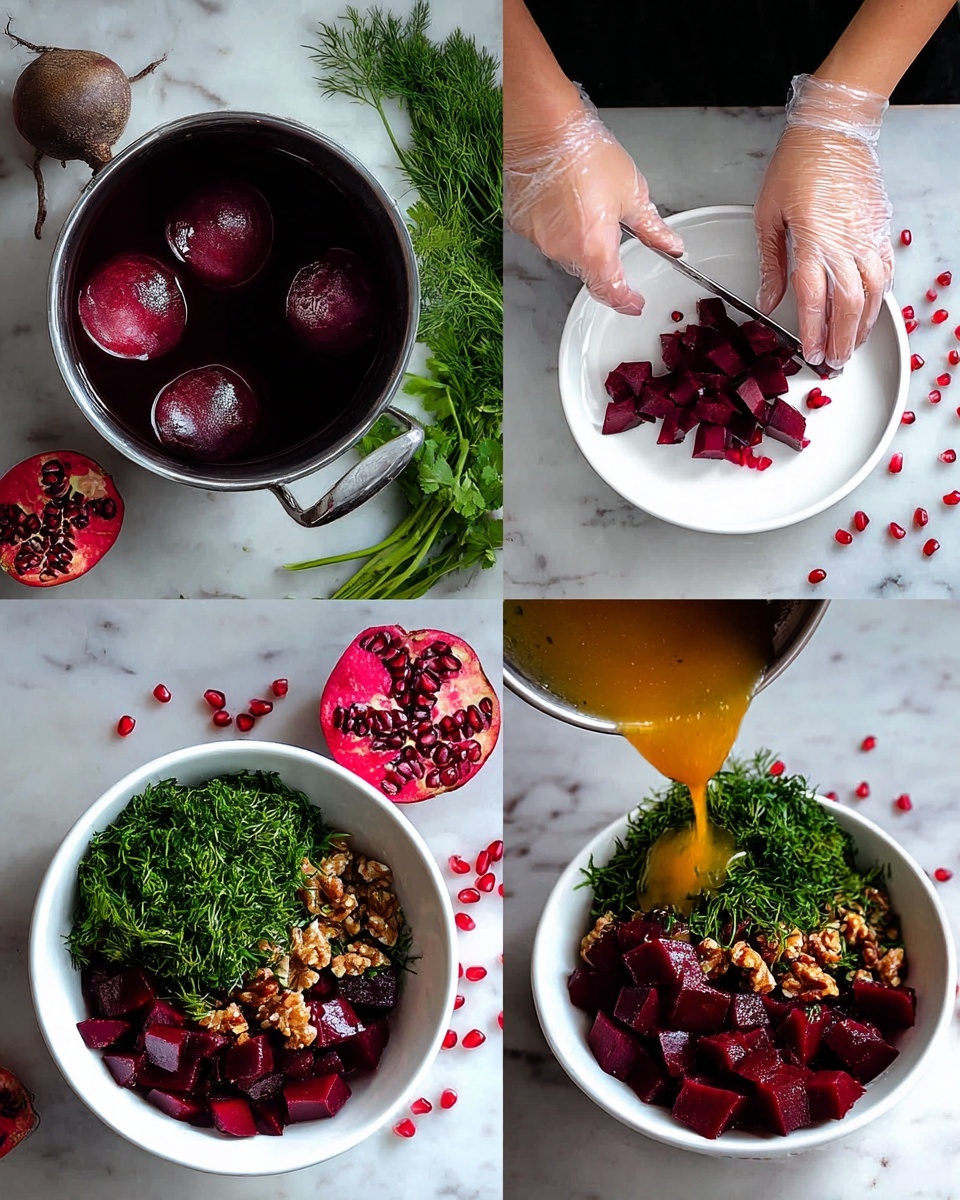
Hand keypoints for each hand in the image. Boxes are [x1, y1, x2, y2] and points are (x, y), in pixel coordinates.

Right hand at [505, 99, 682, 314]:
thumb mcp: (632, 192)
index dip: (626, 302)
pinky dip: (558, 227)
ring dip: (580, 241)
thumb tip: (671, 245)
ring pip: (567, 254)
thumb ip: (652, 228)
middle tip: (611, 229)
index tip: (634, 303)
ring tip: (586, 204)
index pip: (611, 292)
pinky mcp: (523, 226)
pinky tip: (564, 201)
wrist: (544, 128)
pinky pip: (546, 237)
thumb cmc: (586, 153)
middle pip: (589, 273)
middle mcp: (564, 252)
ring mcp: (540, 241)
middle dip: (603, 260)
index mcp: (594, 250)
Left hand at [755, 74, 892, 369]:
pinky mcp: (880, 228)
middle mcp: (846, 242)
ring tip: (851, 346)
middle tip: (833, 362)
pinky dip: (879, 298)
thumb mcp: (768, 215)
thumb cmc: (797, 165)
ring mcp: (868, 235)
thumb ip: (771, 263)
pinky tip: (870, 313)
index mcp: (813, 240)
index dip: (812, 331)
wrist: (834, 128)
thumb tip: (767, 301)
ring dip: (862, 325)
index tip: (809, 353)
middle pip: (849, 304)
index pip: (814, 299)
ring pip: (873, 293)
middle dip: (841, 339)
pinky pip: (885, 271)